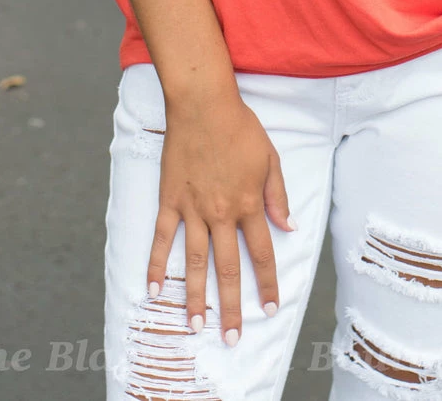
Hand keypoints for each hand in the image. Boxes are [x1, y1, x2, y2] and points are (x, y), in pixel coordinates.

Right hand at [145, 88, 294, 344]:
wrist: (203, 104)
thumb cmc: (240, 127)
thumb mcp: (270, 158)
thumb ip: (278, 194)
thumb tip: (288, 227)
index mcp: (249, 204)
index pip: (262, 253)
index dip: (268, 283)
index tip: (270, 308)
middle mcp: (222, 213)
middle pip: (228, 268)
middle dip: (231, 306)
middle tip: (231, 338)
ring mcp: (193, 209)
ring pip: (194, 262)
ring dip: (195, 296)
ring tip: (196, 325)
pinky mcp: (170, 200)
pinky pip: (162, 238)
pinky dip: (156, 264)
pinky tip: (153, 289)